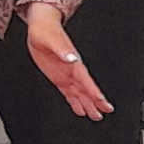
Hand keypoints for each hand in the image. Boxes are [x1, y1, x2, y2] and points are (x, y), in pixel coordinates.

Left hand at [25, 3, 111, 119]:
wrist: (40, 28)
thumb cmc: (47, 31)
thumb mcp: (51, 39)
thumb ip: (62, 50)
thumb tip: (71, 58)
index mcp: (73, 62)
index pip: (86, 80)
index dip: (94, 91)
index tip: (102, 101)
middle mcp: (72, 70)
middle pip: (86, 89)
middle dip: (95, 102)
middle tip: (102, 114)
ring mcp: (66, 75)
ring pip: (79, 93)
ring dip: (87, 104)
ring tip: (94, 115)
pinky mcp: (58, 77)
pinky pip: (68, 92)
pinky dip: (74, 101)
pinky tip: (78, 108)